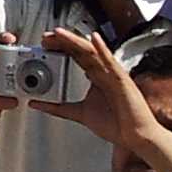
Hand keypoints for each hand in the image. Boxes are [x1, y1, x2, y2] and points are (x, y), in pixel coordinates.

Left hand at [27, 24, 171, 164]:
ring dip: (75, 41)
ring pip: (92, 52)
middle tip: (45, 37)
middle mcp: (103, 72)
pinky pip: (111, 62)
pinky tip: (94, 39)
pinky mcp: (122, 80)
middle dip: (63, 42)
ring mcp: (112, 74)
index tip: (43, 44)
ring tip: (59, 33)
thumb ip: (58, 108)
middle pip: (81, 51)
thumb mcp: (79, 114)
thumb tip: (35, 103)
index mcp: (96, 77)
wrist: (135, 137)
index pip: (75, 57)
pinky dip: (103, 49)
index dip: (60, 48)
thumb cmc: (115, 124)